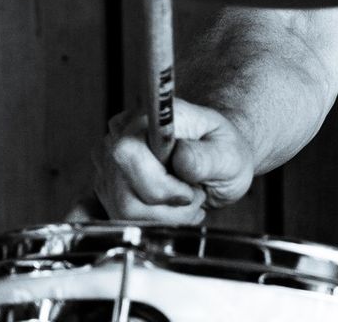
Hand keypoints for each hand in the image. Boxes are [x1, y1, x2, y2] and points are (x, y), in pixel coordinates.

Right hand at [88, 98, 257, 221]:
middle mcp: (121, 134)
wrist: (214, 157)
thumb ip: (206, 157)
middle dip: (166, 208)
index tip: (189, 191)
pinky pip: (118, 216)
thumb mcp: (230, 154)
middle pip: (123, 191)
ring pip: (121, 210)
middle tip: (194, 196)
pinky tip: (172, 209)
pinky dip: (151, 221)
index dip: (158, 184)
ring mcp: (109, 160)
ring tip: (187, 201)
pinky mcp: (107, 184)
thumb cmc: (222, 151)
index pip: (127, 153)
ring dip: (162, 217)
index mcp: (150, 116)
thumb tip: (181, 158)